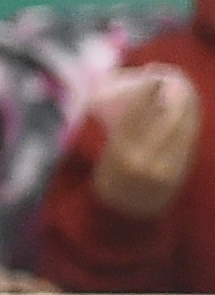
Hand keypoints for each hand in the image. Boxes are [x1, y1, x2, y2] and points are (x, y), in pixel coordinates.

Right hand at [89, 64, 200, 220]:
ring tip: (183, 88)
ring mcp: (164, 167)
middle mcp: (143, 161)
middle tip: (172, 76)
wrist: (124, 220)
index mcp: (118, 156)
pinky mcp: (180, 172)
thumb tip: (137, 98)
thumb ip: (120, 134)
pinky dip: (190, 120)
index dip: (148, 92)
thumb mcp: (104, 159)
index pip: (137, 115)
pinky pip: (188, 140)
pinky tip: (189, 108)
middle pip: (164, 118)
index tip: (153, 73)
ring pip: (181, 127)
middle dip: (172, 93)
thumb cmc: (109, 184)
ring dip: (186, 104)